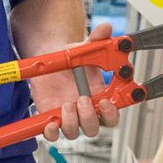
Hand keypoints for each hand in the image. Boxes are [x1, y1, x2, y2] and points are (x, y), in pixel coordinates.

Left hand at [29, 22, 121, 142]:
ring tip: (66, 104)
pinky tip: (50, 122)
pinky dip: (51, 132)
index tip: (107, 102)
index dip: (112, 113)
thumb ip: (97, 40)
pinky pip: (53, 134)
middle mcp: (86, 110)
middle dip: (90, 117)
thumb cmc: (73, 58)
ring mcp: (69, 116)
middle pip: (95, 128)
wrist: (50, 58)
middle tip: (83, 100)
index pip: (112, 115)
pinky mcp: (51, 117)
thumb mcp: (85, 48)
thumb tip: (106, 28)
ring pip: (75, 132)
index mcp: (100, 97)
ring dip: (72, 122)